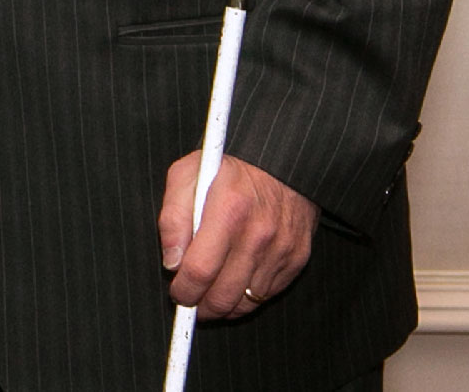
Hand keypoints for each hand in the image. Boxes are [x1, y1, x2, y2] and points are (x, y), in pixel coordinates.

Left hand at [161, 152, 315, 319]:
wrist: (281, 162)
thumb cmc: (228, 167)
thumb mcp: (187, 175)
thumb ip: (173, 218)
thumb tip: (171, 261)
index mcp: (228, 212)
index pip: (200, 270)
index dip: (184, 290)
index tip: (177, 293)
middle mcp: (258, 235)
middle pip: (225, 295)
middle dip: (202, 306)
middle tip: (191, 301)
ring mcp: (281, 249)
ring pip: (248, 301)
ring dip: (226, 305)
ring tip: (211, 294)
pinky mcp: (297, 257)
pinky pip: (269, 293)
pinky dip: (249, 296)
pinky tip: (236, 284)